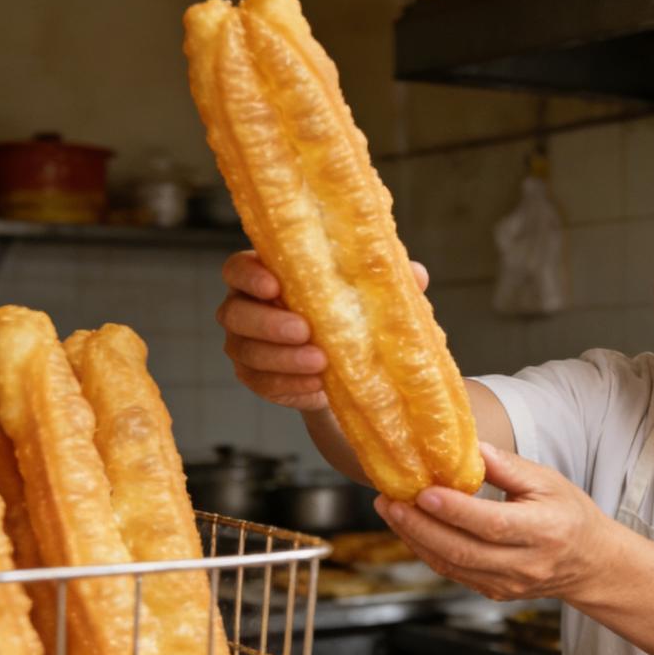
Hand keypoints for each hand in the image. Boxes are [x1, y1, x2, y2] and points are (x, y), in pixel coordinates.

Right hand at [215, 250, 428, 411]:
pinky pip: (262, 383)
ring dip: (283, 359)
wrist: (344, 367)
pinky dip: (289, 385)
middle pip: (235, 312)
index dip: (250, 275)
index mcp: (264, 275)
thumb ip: (384, 283)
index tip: (275, 285)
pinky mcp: (254, 377)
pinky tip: (316, 386)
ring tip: (320, 363)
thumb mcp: (367, 296)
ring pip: (247, 351)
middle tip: (305, 330)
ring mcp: (243, 344)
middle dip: (269, 323)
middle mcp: (244, 307)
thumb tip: (417, 275)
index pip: (238, 268)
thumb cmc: (349, 315)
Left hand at [373, 443, 610, 601]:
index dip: (455, 510)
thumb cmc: (571, 515)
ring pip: (452, 566)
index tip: (424, 492)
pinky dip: (428, 551)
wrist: (590, 563)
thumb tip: (469, 448)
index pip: (491, 524)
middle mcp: (525, 564)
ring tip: (392, 511)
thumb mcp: (548, 481)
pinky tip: (411, 529)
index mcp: (543, 531)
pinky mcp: (495, 592)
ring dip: (416, 539)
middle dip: (420, 526)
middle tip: (390, 501)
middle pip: (463, 550)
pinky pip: (454, 574)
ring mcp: (508, 584)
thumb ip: (508, 467)